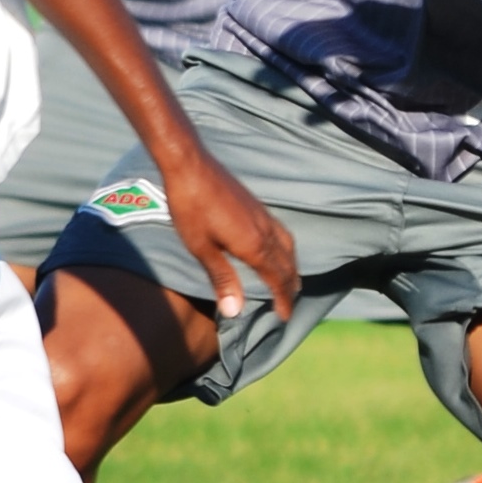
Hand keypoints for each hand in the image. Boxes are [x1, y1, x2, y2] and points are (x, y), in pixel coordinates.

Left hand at [157, 143, 300, 322]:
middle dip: (291, 286)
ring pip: (288, 246)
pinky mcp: (256, 205)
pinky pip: (281, 232)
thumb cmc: (189, 207)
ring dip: (292, 266)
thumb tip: (236, 311)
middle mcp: (265, 230)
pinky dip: (286, 248)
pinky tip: (274, 249)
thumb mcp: (201, 247)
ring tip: (291, 280)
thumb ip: (221, 278)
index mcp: (254, 244)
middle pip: (288, 263)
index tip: (286, 318)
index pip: (277, 278)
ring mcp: (263, 215)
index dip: (283, 299)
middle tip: (290, 305)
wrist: (189, 165)